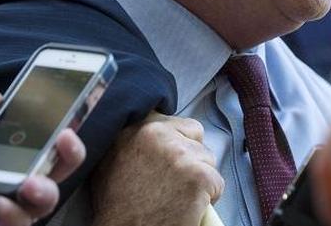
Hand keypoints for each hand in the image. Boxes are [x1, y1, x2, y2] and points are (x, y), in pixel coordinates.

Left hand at [0, 92, 86, 225]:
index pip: (36, 147)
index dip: (60, 131)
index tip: (71, 114)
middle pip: (52, 174)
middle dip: (69, 155)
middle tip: (65, 138)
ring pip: (41, 206)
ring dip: (44, 191)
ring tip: (30, 184)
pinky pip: (16, 225)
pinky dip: (10, 216)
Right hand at [91, 115, 224, 225]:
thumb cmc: (116, 205)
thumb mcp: (112, 159)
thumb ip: (134, 138)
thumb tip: (153, 128)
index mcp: (137, 127)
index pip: (178, 123)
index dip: (178, 143)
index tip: (171, 160)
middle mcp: (158, 134)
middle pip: (196, 138)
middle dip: (191, 158)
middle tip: (174, 181)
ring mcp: (180, 154)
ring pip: (208, 160)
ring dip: (199, 178)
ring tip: (177, 195)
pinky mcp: (198, 177)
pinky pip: (217, 183)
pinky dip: (208, 198)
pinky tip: (188, 207)